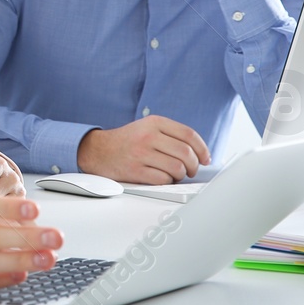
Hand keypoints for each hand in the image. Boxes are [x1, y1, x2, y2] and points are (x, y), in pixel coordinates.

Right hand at [77, 116, 210, 184]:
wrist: (97, 151)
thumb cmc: (128, 142)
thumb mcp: (147, 128)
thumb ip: (171, 135)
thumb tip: (200, 153)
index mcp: (154, 122)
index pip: (189, 135)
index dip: (202, 149)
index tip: (206, 158)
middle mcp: (148, 136)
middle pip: (186, 153)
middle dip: (194, 165)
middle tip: (191, 170)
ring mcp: (141, 153)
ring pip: (177, 168)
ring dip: (180, 175)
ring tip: (174, 174)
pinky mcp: (135, 170)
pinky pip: (163, 180)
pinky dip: (167, 182)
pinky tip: (161, 178)